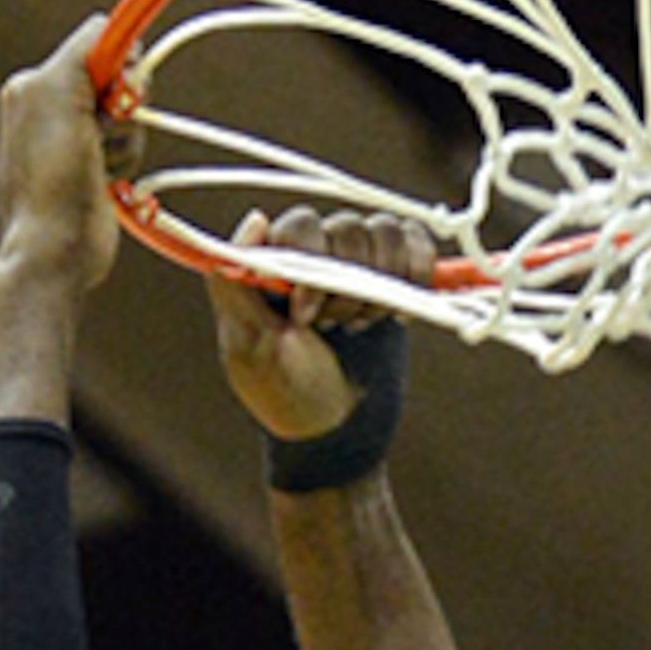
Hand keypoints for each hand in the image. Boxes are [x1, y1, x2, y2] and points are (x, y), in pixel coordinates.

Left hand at [0, 25, 119, 297]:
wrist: (53, 251)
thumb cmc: (50, 179)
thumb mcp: (60, 91)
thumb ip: (86, 47)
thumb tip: (115, 31)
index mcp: (33, 85)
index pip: (95, 45)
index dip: (117, 63)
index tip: (120, 88)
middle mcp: (49, 109)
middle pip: (117, 81)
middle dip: (124, 107)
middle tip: (104, 132)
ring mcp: (72, 142)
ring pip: (128, 117)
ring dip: (126, 139)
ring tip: (102, 165)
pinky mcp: (92, 171)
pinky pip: (128, 148)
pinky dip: (127, 160)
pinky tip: (110, 181)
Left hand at [206, 209, 432, 450]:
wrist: (338, 431)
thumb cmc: (286, 395)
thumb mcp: (248, 347)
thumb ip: (234, 284)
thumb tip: (257, 218)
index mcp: (275, 262)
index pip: (302, 227)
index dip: (311, 266)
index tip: (304, 318)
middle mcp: (316, 252)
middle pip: (348, 228)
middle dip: (348, 287)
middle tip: (335, 329)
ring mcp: (357, 261)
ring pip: (384, 232)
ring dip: (382, 283)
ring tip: (362, 325)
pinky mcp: (395, 274)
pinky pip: (414, 242)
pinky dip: (416, 271)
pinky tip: (397, 315)